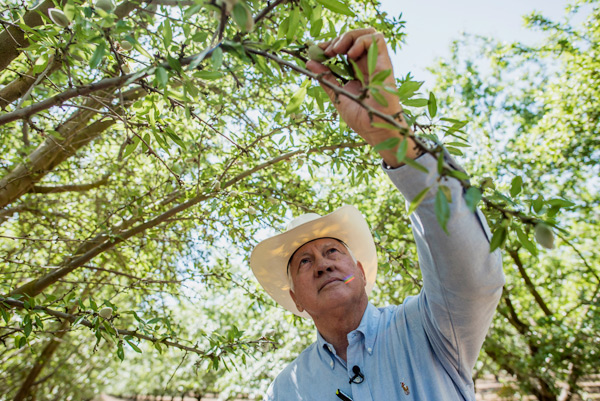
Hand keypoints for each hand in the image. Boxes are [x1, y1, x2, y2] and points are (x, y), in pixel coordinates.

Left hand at [306, 28, 419, 166]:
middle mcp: (367, 64)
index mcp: (356, 71)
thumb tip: (309, 62)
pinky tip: (350, 55)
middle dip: (338, 39)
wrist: (376, 129)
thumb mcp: (336, 93)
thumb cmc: (360, 117)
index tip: (317, 51)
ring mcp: (376, 63)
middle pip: (355, 37)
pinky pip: (377, 39)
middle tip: (326, 52)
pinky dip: (361, 41)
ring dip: (349, 36)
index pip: (345, 47)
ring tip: (336, 51)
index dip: (331, 45)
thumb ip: (325, 77)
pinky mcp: (384, 63)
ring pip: (367, 33)